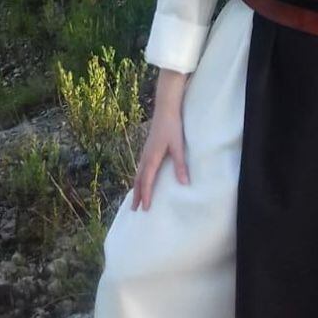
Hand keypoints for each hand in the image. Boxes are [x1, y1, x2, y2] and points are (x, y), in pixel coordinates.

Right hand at [131, 70, 189, 210]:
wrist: (166, 107)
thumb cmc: (173, 125)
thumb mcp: (178, 145)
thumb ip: (180, 164)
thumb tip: (184, 183)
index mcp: (152, 157)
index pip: (147, 181)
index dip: (146, 195)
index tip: (145, 209)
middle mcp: (146, 156)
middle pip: (139, 179)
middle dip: (137, 194)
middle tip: (134, 210)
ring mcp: (146, 151)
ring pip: (138, 173)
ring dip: (137, 186)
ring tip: (136, 198)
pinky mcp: (148, 147)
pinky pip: (141, 166)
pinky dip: (139, 177)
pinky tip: (143, 177)